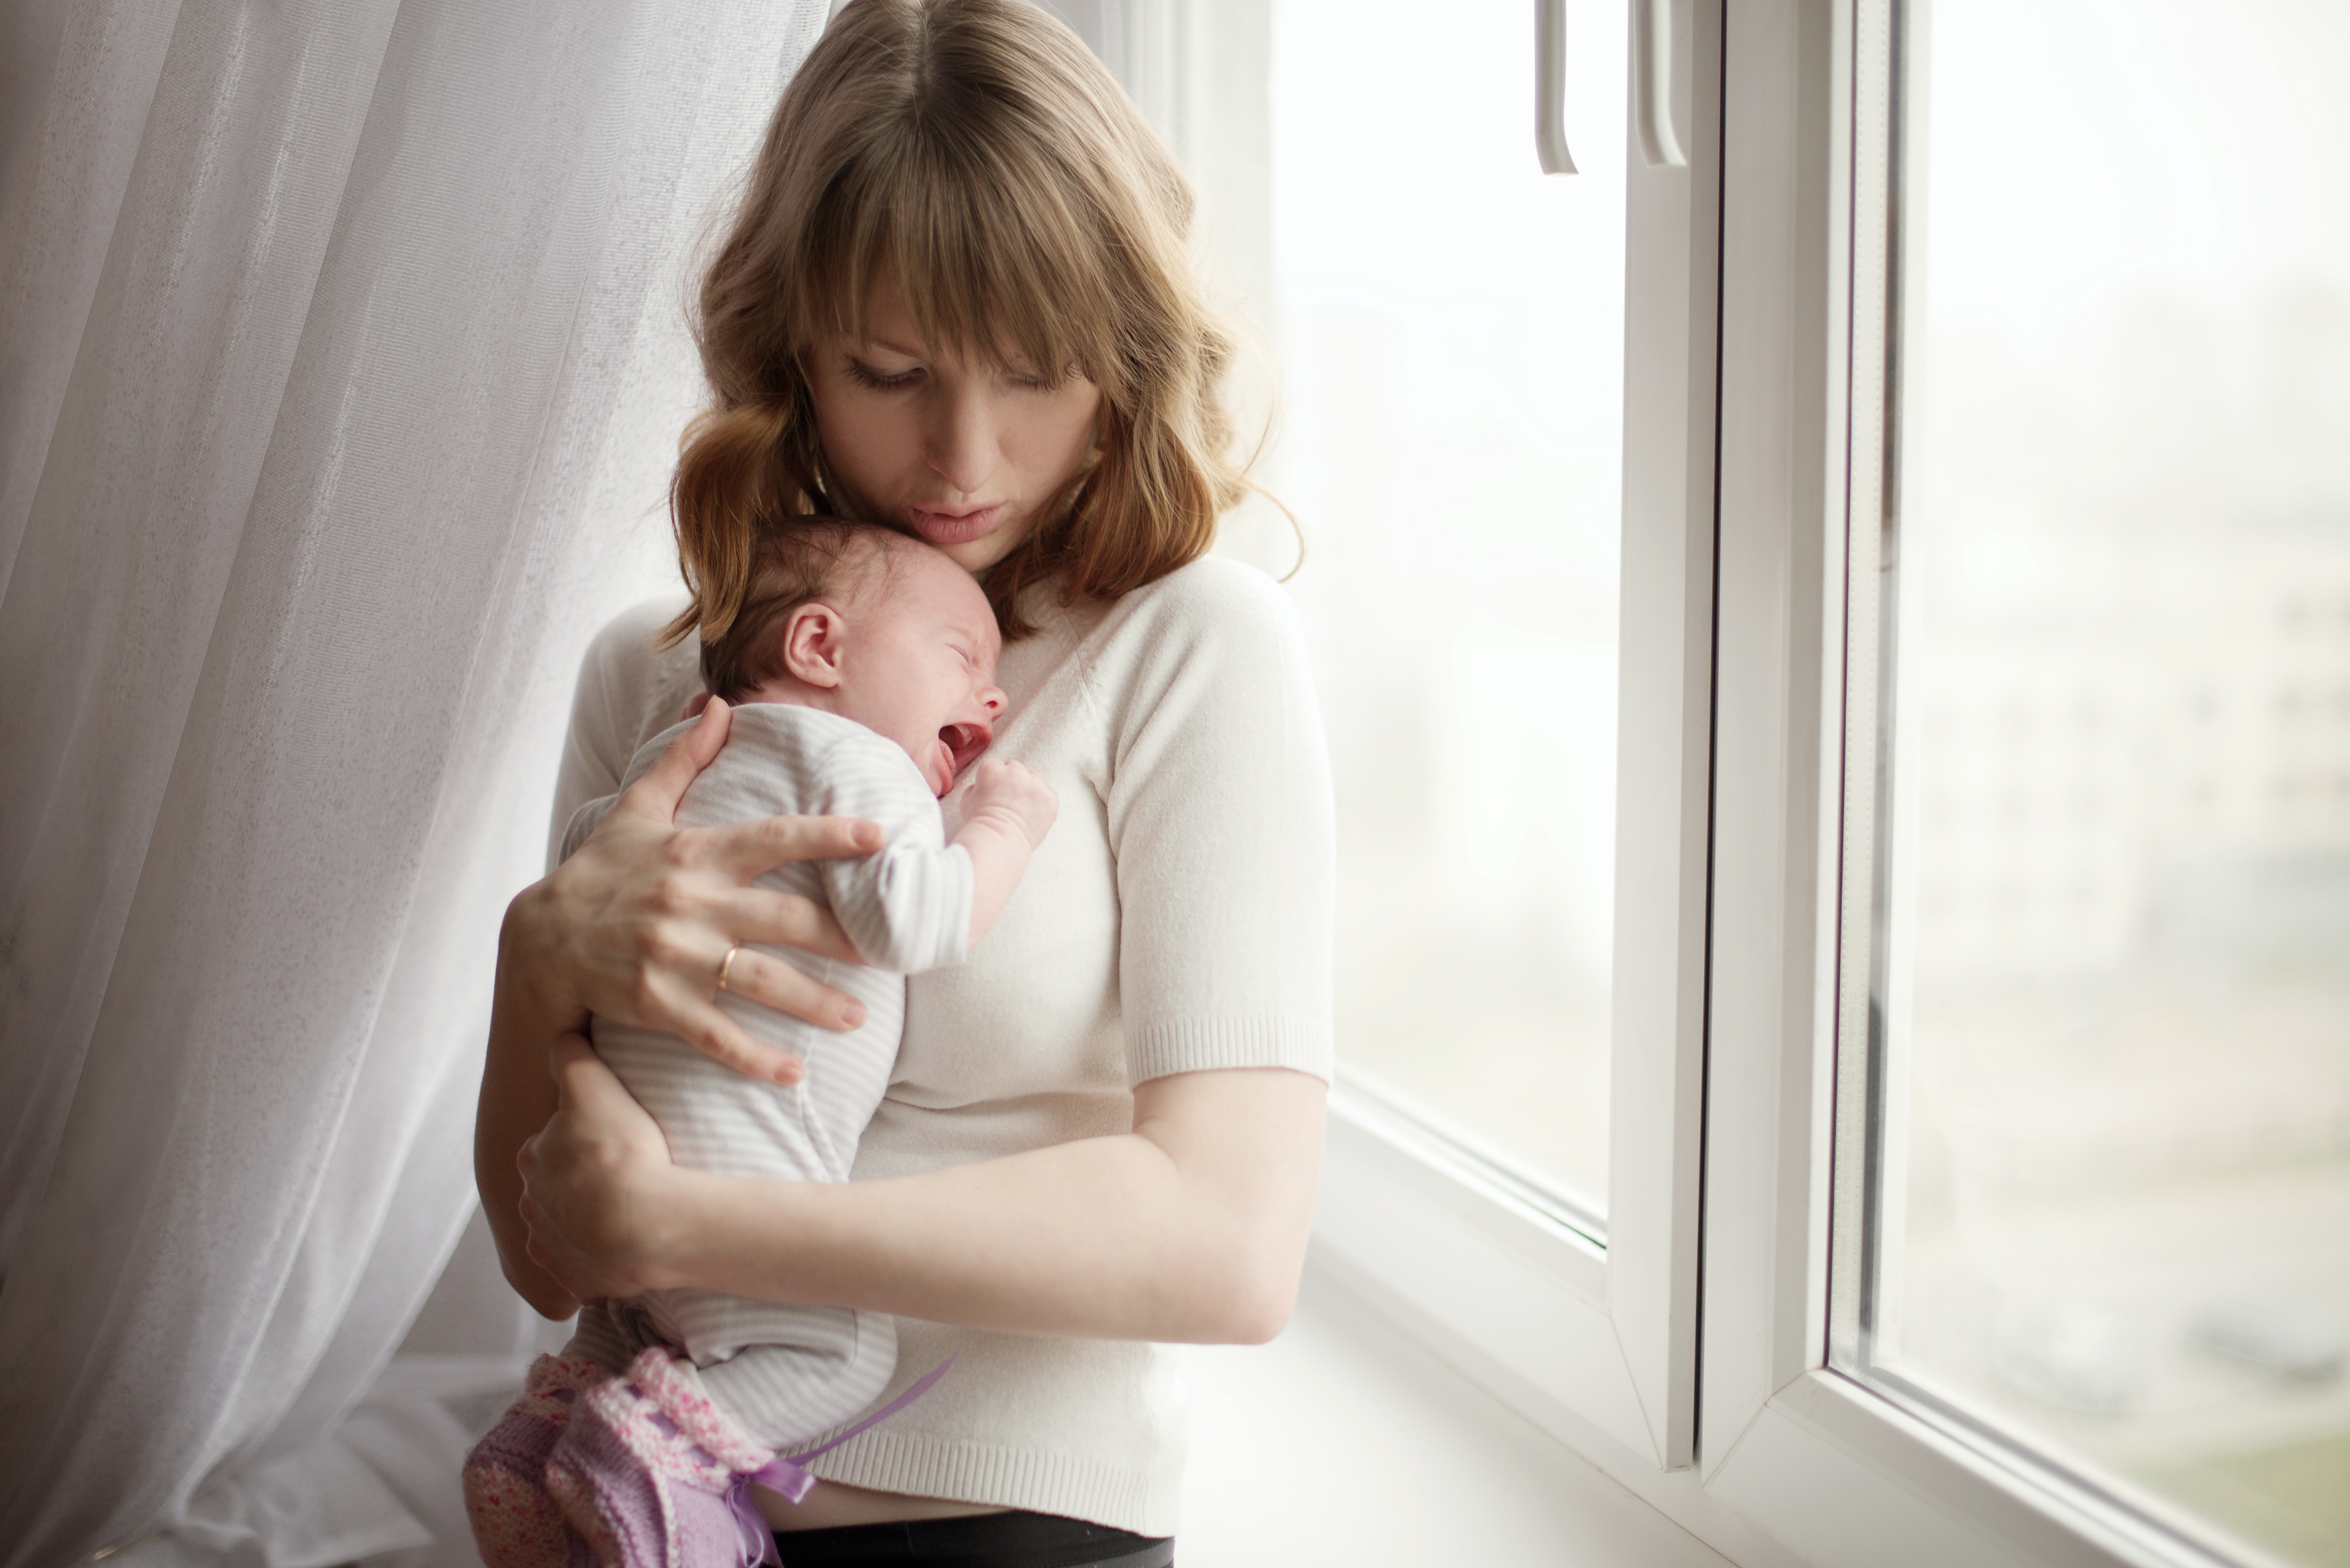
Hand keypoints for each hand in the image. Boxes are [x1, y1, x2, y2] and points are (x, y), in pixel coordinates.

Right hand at [505, 696, 882, 1082]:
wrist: (538, 942)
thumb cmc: (599, 873)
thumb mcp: (636, 812)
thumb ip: (684, 761)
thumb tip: (720, 706)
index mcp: (696, 854)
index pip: (773, 839)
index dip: (827, 836)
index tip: (878, 838)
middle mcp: (691, 904)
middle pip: (784, 920)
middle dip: (842, 938)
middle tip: (893, 953)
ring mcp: (674, 958)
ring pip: (760, 983)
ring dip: (814, 1004)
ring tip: (859, 1019)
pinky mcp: (656, 1003)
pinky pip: (716, 1036)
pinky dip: (755, 1058)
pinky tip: (794, 1075)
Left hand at [517, 1034, 684, 1303]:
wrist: (642, 1222)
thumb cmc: (619, 1150)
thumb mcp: (591, 1083)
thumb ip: (571, 1056)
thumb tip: (560, 1039)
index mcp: (533, 1160)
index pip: (549, 1144)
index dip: (579, 1139)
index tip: (608, 1140)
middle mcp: (532, 1207)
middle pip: (555, 1190)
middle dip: (580, 1186)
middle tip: (624, 1176)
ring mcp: (554, 1249)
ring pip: (568, 1232)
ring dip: (590, 1225)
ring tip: (633, 1215)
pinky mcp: (580, 1282)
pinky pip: (589, 1270)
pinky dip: (604, 1262)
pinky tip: (633, 1247)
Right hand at [961, 757, 1057, 847]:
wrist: (999, 841)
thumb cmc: (980, 824)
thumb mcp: (966, 801)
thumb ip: (975, 787)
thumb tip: (980, 786)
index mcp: (992, 768)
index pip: (995, 765)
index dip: (994, 780)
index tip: (993, 792)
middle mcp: (1015, 771)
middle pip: (1015, 768)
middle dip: (1012, 780)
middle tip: (1009, 800)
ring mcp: (1035, 784)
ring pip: (1034, 778)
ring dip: (1029, 789)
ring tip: (1022, 808)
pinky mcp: (1049, 797)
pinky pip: (1048, 794)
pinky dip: (1043, 803)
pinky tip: (1033, 815)